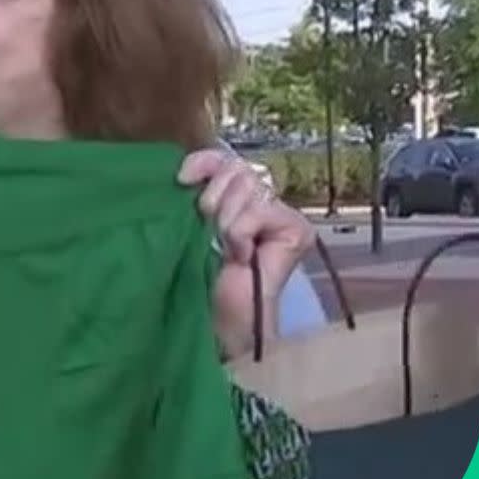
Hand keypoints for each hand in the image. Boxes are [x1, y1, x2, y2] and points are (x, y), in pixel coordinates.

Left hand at [179, 148, 315, 358]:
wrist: (217, 321)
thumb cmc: (199, 278)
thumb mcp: (189, 226)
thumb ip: (195, 194)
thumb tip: (182, 171)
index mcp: (234, 197)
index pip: (223, 158)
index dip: (203, 162)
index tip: (180, 180)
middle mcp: (262, 201)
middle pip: (237, 167)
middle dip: (214, 199)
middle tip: (209, 232)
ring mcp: (283, 215)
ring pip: (249, 185)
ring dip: (226, 219)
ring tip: (225, 248)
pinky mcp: (297, 230)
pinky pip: (260, 210)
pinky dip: (241, 232)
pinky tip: (242, 256)